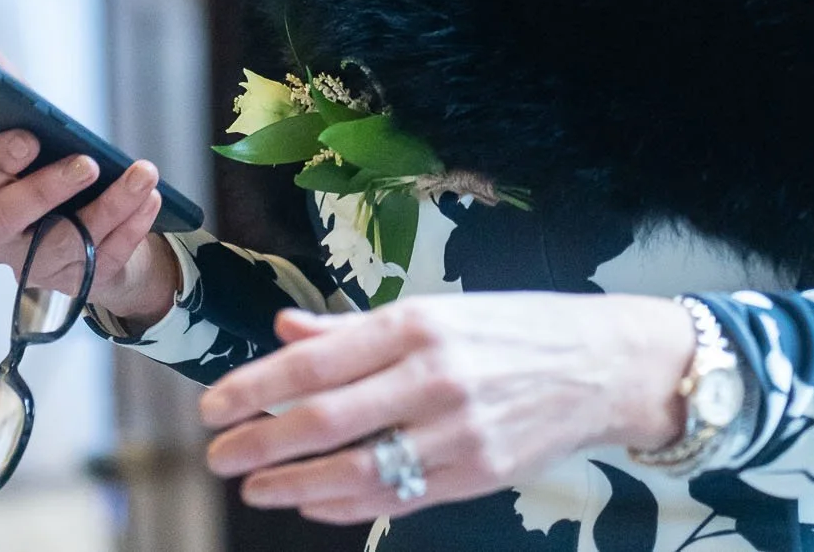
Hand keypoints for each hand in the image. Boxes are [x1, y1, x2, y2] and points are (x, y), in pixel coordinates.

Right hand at [0, 36, 181, 328]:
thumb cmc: (44, 172)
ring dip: (112, 204)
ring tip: (144, 174)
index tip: (30, 135)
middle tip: (88, 162)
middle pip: (11, 217)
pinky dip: (132, 227)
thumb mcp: (29, 132)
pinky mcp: (76, 281)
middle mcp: (0, 235)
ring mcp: (37, 263)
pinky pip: (105, 259)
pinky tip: (150, 199)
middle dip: (49, 187)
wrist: (78, 235)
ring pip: (69, 240)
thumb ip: (6, 89)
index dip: (3, 157)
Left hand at [199, 291, 694, 525]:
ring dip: (294, 484)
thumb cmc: (510, 327)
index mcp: (417, 325)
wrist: (600, 364)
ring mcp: (457, 433)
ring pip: (357, 470)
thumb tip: (286, 330)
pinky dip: (347, 504)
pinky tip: (313, 502)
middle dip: (261, 441)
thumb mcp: (435, 309)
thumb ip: (356, 328)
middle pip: (327, 419)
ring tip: (255, 487)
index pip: (318, 361)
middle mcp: (433, 378)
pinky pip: (398, 498)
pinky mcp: (477, 476)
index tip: (213, 405)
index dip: (257, 387)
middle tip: (217, 453)